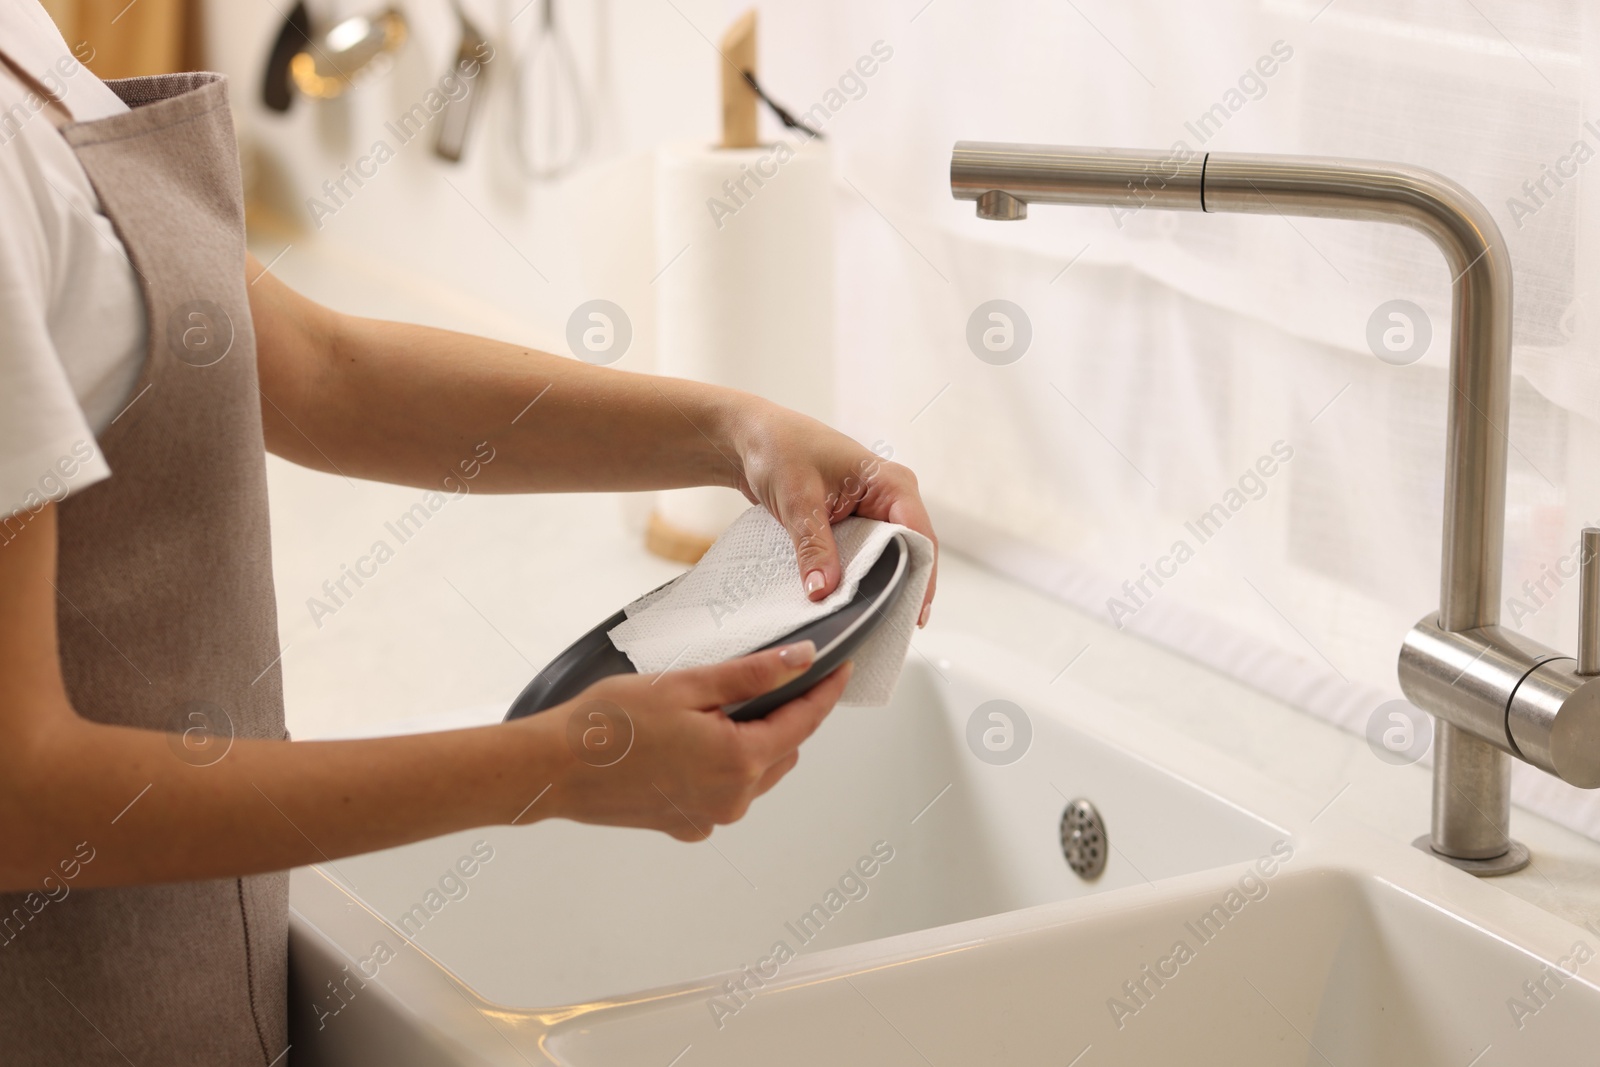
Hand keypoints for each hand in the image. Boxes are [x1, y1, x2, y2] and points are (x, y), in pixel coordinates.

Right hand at [530, 642, 849, 839]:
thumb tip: (801, 660)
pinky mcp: (685, 825)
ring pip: (755, 773)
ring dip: (752, 742)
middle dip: (783, 714)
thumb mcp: (686, 685)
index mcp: (739, 762)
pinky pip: (723, 792)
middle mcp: (732, 800)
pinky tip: (688, 742)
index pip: (803, 722)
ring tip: (716, 707)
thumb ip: (751, 675)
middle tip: (765, 677)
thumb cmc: (610, 724)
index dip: (824, 691)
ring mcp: (709, 818)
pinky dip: (722, 766)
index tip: (838, 668)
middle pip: (782, 750)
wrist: (553, 768)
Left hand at [727, 398, 938, 625]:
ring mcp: (873, 510)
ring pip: (886, 557)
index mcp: (892, 482)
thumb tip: (824, 592)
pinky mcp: (854, 522)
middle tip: (887, 625)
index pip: (919, 536)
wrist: (751, 437)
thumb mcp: (798, 500)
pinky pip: (864, 555)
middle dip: (899, 587)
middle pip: (909, 552)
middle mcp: (890, 497)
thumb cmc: (779, 449)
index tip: (911, 614)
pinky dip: (856, 575)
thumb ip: (814, 547)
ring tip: (870, 620)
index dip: (920, 576)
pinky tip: (848, 601)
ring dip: (875, 584)